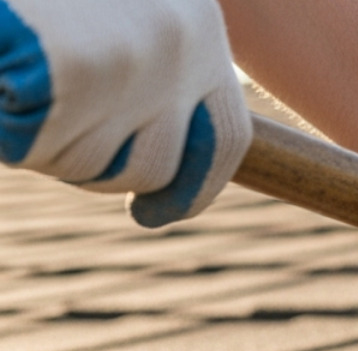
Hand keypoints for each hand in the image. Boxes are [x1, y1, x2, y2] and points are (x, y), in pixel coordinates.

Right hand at [0, 0, 250, 225]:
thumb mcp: (106, 10)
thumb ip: (136, 57)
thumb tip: (156, 154)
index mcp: (195, 22)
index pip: (225, 137)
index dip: (192, 187)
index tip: (153, 213)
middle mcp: (183, 45)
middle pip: (154, 167)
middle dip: (96, 166)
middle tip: (43, 122)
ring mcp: (137, 62)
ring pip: (89, 164)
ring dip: (41, 138)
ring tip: (13, 69)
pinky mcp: (81, 72)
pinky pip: (37, 145)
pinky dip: (5, 124)